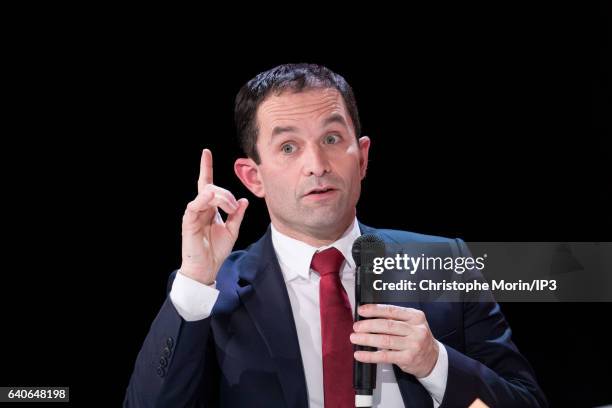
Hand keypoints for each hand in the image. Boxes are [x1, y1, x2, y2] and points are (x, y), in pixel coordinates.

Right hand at [179, 149, 248, 284]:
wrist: (207, 269)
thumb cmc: (217, 251)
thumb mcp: (232, 230)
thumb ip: (237, 215)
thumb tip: (244, 201)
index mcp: (210, 208)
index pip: (207, 184)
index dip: (206, 168)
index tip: (206, 152)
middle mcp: (200, 208)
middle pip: (212, 187)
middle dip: (227, 193)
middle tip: (235, 207)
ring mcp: (193, 213)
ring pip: (206, 193)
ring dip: (222, 197)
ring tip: (231, 208)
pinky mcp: (188, 221)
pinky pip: (195, 204)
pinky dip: (205, 199)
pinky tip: (212, 197)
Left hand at [350, 304, 438, 377]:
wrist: (432, 358)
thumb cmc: (417, 338)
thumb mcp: (412, 323)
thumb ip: (395, 318)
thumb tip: (369, 315)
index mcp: (415, 316)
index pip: (391, 310)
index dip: (374, 310)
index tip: (361, 310)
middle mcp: (416, 330)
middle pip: (387, 325)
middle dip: (368, 325)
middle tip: (356, 326)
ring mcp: (413, 345)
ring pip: (385, 340)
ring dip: (366, 339)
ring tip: (355, 338)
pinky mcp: (407, 359)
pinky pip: (385, 356)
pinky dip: (370, 356)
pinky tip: (360, 354)